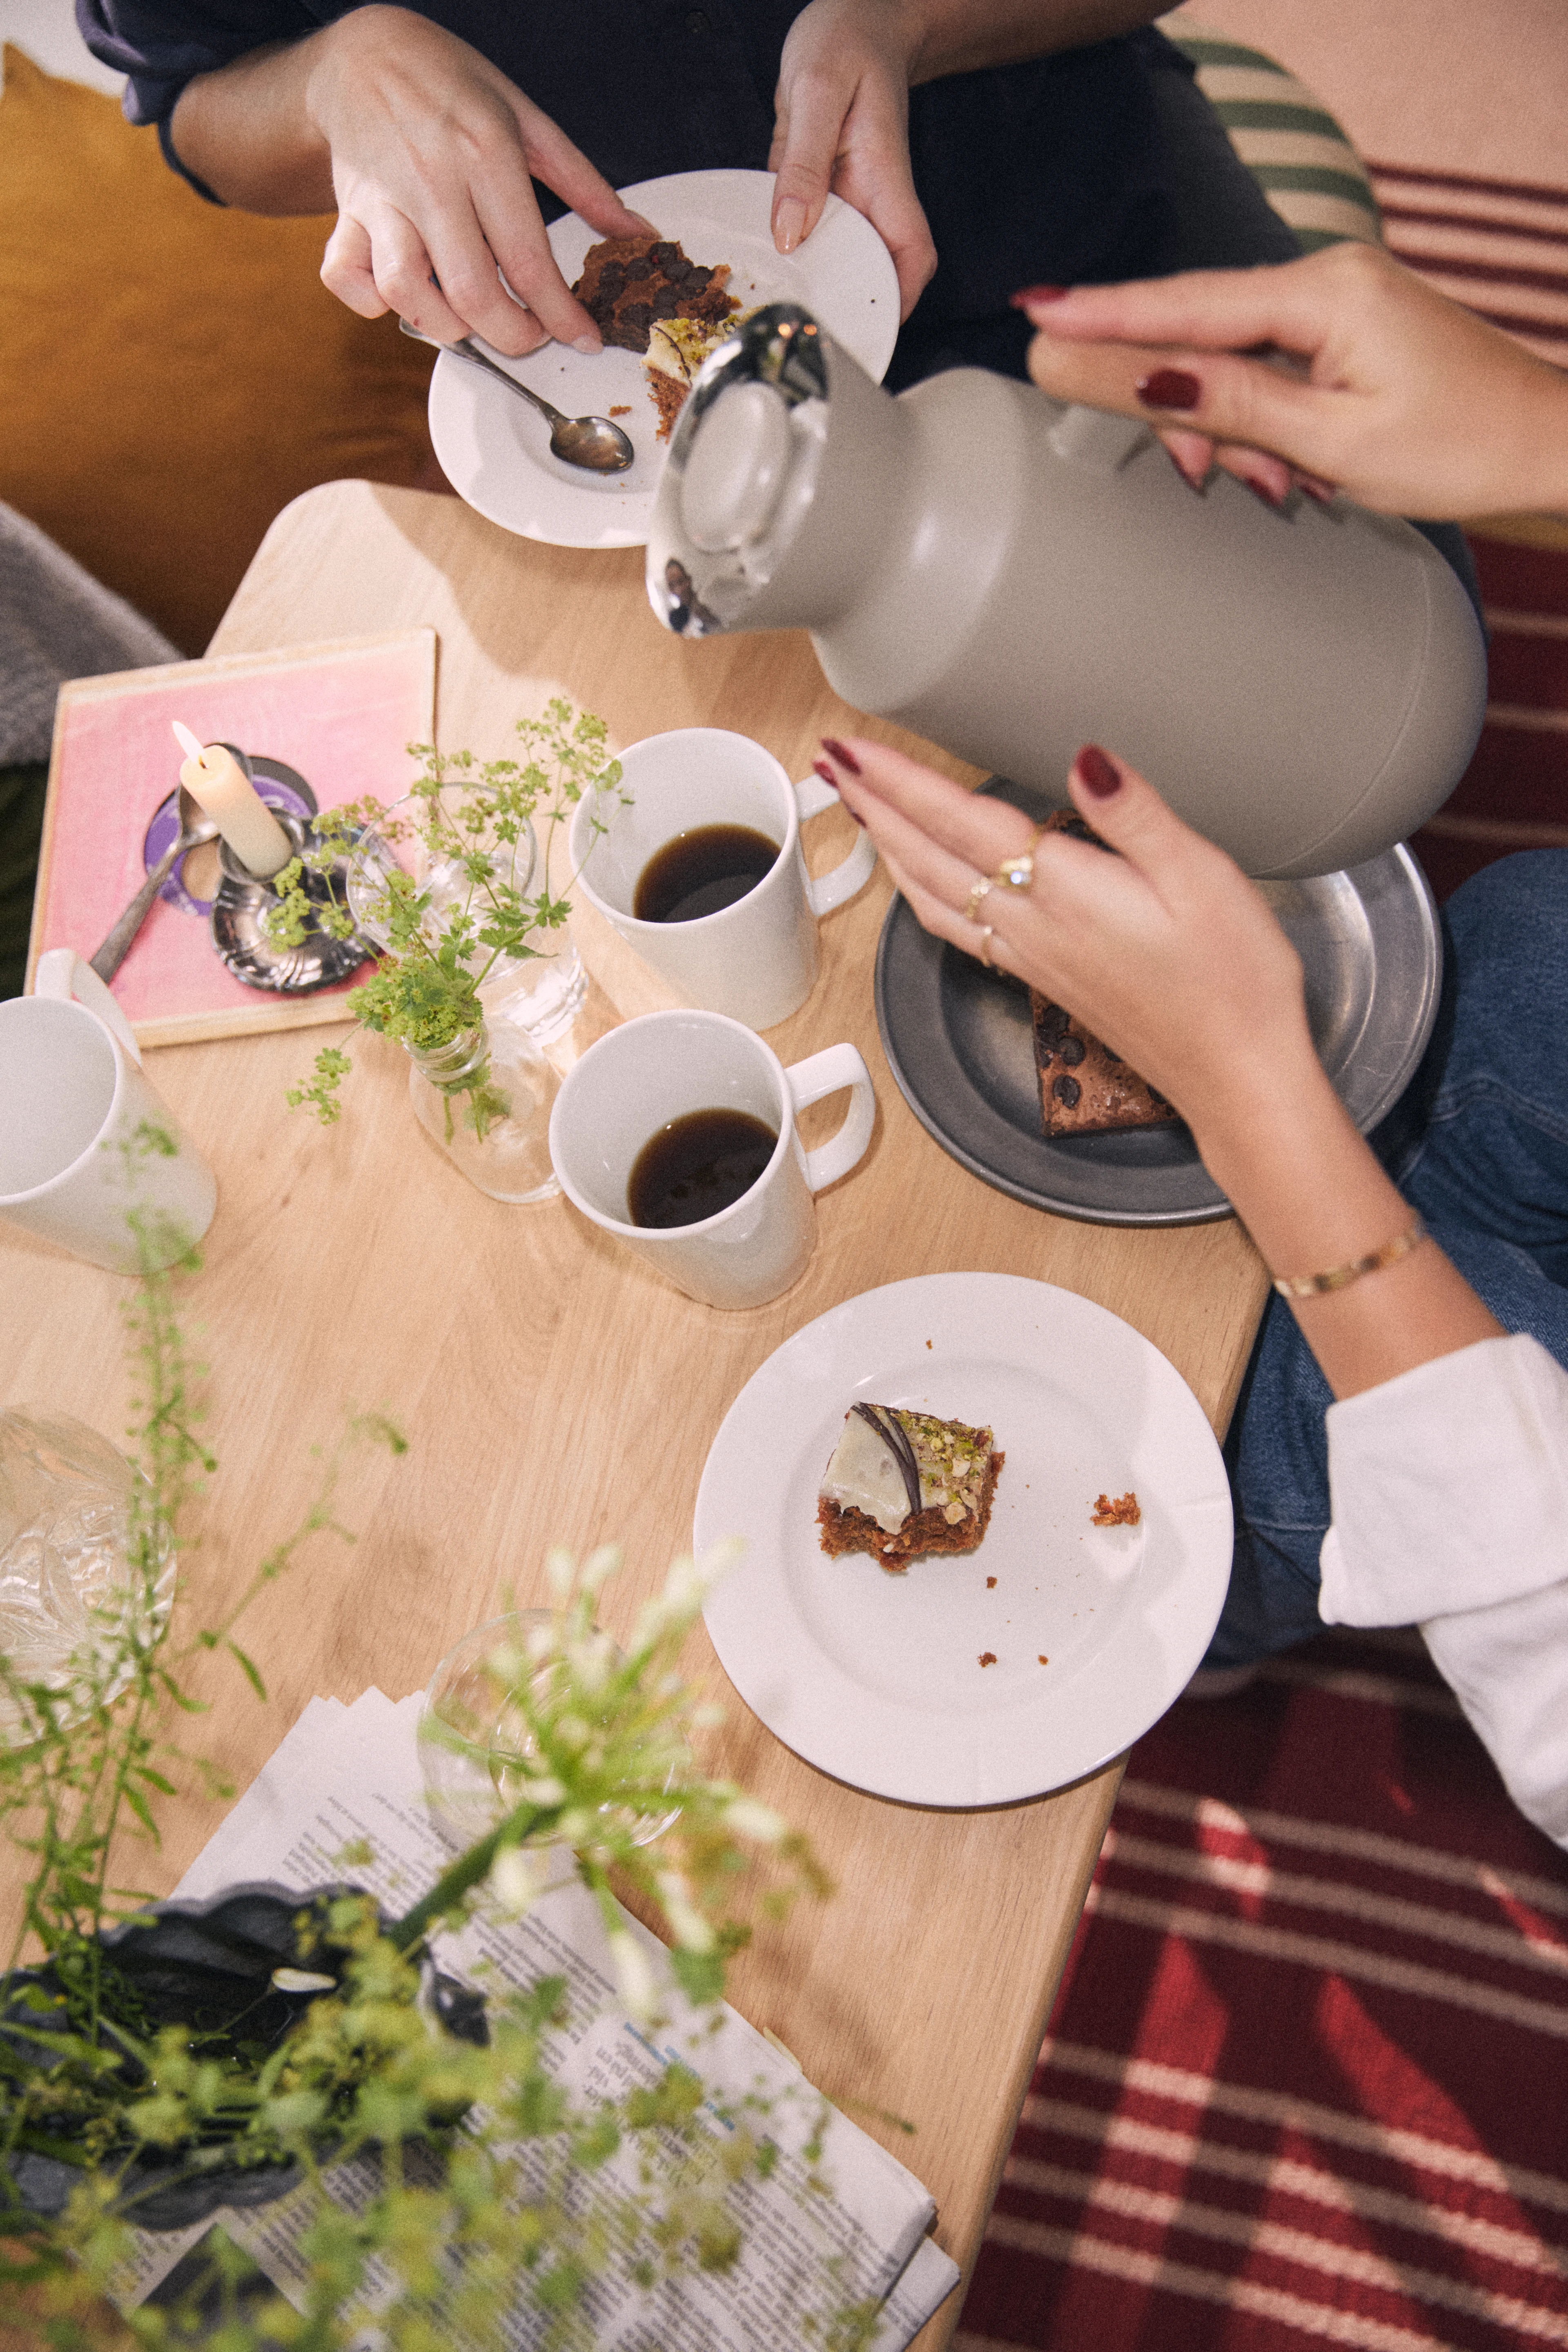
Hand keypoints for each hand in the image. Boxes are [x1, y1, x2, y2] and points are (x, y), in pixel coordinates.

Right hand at [305, 6, 653, 355]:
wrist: (363, 53)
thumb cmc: (449, 84)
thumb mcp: (526, 117)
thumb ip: (584, 183)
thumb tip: (635, 233)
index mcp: (485, 152)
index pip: (529, 261)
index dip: (561, 315)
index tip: (582, 338)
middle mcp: (431, 179)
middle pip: (472, 294)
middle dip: (512, 335)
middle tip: (529, 333)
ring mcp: (383, 198)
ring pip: (408, 294)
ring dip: (446, 327)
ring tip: (472, 318)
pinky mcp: (346, 211)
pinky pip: (345, 277)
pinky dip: (371, 302)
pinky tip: (403, 296)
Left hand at [768, 0, 936, 321]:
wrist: (854, 19)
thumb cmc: (847, 41)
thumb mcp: (817, 91)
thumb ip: (803, 163)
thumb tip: (790, 233)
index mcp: (885, 180)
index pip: (912, 256)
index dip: (899, 300)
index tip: (872, 329)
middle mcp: (871, 198)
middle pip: (873, 271)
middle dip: (848, 308)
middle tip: (805, 341)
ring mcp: (846, 198)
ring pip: (838, 259)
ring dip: (814, 286)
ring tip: (775, 317)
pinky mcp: (819, 192)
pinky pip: (807, 233)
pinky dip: (789, 254)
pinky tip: (760, 268)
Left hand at [815, 735, 1315, 1154]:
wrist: (1235, 1075)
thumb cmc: (1232, 982)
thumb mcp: (1203, 878)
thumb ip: (1135, 814)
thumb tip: (1085, 759)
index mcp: (1063, 892)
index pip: (961, 821)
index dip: (901, 781)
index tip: (853, 748)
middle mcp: (1031, 926)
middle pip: (929, 857)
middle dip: (876, 806)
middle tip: (832, 763)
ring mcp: (1030, 956)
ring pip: (932, 895)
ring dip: (889, 848)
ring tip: (860, 810)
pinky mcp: (1042, 978)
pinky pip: (956, 929)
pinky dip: (920, 895)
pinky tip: (919, 883)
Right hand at [1016, 242, 1567, 517]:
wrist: (1544, 443)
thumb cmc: (1460, 446)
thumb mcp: (1334, 442)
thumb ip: (1230, 404)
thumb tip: (1142, 374)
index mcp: (1323, 293)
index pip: (1185, 306)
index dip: (1104, 316)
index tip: (1035, 316)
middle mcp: (1325, 277)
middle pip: (1200, 333)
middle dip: (1183, 408)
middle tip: (1196, 472)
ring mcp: (1335, 299)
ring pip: (1231, 361)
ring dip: (1230, 430)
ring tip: (1277, 483)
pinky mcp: (1343, 328)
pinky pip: (1267, 367)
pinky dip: (1258, 422)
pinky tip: (1284, 466)